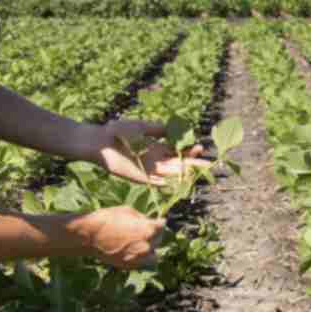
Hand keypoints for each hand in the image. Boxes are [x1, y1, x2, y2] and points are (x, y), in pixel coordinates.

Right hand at [79, 206, 166, 269]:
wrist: (90, 236)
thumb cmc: (107, 219)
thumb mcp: (128, 211)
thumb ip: (142, 218)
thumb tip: (149, 222)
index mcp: (149, 229)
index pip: (163, 225)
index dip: (158, 222)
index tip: (156, 221)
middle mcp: (147, 245)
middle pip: (159, 240)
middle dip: (154, 234)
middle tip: (143, 230)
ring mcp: (139, 258)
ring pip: (153, 255)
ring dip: (149, 249)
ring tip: (139, 242)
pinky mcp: (130, 265)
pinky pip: (141, 262)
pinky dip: (140, 257)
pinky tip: (130, 249)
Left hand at [94, 119, 211, 184]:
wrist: (101, 140)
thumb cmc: (120, 131)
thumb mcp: (143, 127)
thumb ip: (159, 129)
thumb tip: (177, 129)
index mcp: (157, 147)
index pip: (178, 151)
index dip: (190, 151)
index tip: (201, 147)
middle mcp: (155, 160)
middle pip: (178, 164)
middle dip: (193, 164)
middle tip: (209, 164)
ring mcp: (148, 170)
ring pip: (170, 174)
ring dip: (183, 174)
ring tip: (197, 172)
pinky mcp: (139, 178)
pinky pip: (155, 183)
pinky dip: (164, 184)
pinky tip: (176, 183)